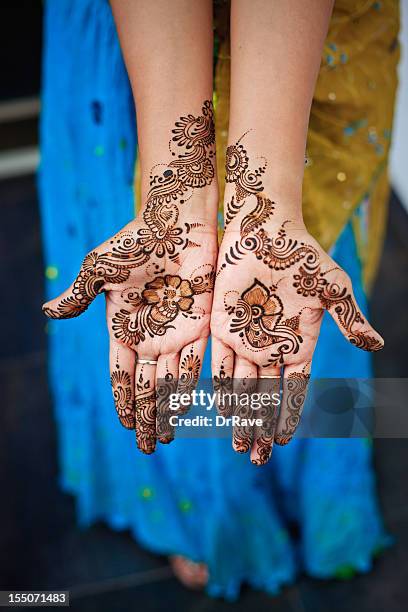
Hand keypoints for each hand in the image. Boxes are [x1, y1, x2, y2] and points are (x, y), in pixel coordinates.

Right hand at [43, 100, 217, 453]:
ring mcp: (175, 332)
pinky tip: (191, 409)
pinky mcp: (199, 324)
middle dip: (145, 417)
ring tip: (167, 436)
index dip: (123, 401)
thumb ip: (80, 295)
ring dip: (168, 410)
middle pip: (146, 386)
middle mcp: (149, 335)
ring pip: (170, 381)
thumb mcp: (100, 268)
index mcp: (122, 326)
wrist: (176, 220)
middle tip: (147, 447)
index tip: (125, 426)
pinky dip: (192, 386)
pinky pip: (195, 362)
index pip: (121, 374)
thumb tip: (47, 313)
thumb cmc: (135, 240)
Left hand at [211, 135, 383, 464]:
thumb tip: (377, 345)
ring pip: (242, 385)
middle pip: (266, 395)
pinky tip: (220, 409)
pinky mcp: (222, 326)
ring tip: (239, 445)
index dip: (288, 414)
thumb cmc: (302, 256)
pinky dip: (221, 386)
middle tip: (255, 459)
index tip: (283, 441)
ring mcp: (246, 338)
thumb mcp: (332, 288)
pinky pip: (220, 362)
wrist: (264, 231)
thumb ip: (350, 317)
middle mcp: (271, 346)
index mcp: (299, 341)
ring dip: (241, 415)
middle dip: (261, 426)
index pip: (295, 387)